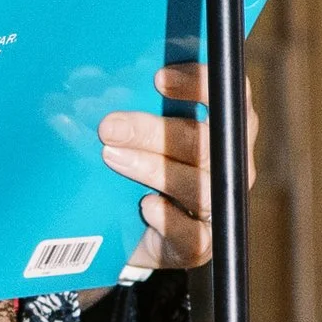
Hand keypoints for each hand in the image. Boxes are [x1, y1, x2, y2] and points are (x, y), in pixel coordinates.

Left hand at [97, 62, 261, 269]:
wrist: (135, 229)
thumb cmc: (141, 161)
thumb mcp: (142, 130)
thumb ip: (136, 104)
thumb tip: (93, 80)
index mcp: (223, 125)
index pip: (225, 94)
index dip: (198, 83)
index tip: (157, 79)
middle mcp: (228, 162)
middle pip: (203, 142)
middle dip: (153, 132)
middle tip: (109, 127)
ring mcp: (218, 205)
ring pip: (197, 186)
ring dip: (152, 169)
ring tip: (111, 157)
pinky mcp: (200, 242)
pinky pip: (191, 233)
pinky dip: (168, 219)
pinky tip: (146, 206)